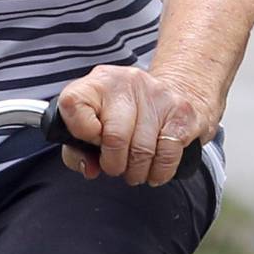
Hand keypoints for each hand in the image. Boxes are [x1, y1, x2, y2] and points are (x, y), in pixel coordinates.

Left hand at [54, 65, 208, 186]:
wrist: (175, 90)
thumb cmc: (124, 115)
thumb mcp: (92, 125)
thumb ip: (78, 150)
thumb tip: (90, 168)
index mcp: (96, 83)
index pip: (72, 103)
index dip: (80, 132)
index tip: (92, 141)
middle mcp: (125, 82)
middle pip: (114, 137)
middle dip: (114, 165)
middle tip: (116, 168)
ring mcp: (156, 94)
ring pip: (142, 150)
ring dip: (137, 171)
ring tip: (136, 171)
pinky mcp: (181, 111)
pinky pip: (167, 153)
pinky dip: (160, 171)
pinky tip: (155, 170)